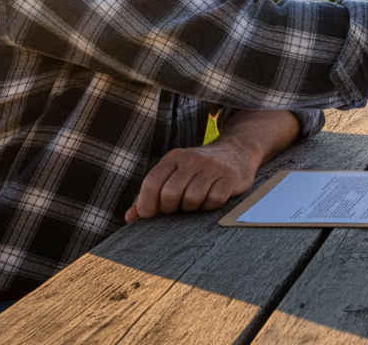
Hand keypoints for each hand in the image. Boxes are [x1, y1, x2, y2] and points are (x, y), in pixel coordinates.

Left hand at [124, 137, 258, 222]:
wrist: (238, 150)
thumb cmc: (199, 169)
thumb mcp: (174, 173)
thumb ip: (150, 194)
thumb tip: (130, 217)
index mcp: (173, 157)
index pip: (151, 182)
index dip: (146, 204)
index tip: (149, 215)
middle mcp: (192, 159)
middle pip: (170, 194)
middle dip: (171, 208)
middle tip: (178, 207)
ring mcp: (212, 167)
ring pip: (191, 199)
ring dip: (192, 208)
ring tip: (196, 201)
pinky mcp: (229, 177)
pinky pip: (213, 201)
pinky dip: (209, 207)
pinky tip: (211, 199)